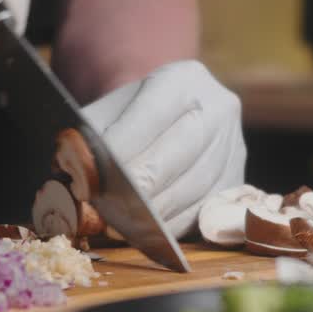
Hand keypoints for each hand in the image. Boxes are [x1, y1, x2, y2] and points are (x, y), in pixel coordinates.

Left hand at [82, 60, 246, 237]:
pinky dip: (172, 226)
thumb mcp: (108, 111)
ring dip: (155, 212)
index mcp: (184, 79)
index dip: (125, 146)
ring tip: (120, 224)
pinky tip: (146, 232)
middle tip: (108, 206)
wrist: (167, 117)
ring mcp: (233, 146)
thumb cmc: (129, 117)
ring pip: (195, 187)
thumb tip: (76, 171)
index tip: (95, 173)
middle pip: (182, 152)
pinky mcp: (236, 180)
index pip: (154, 113)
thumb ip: (92, 136)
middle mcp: (219, 107)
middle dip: (142, 184)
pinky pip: (205, 210)